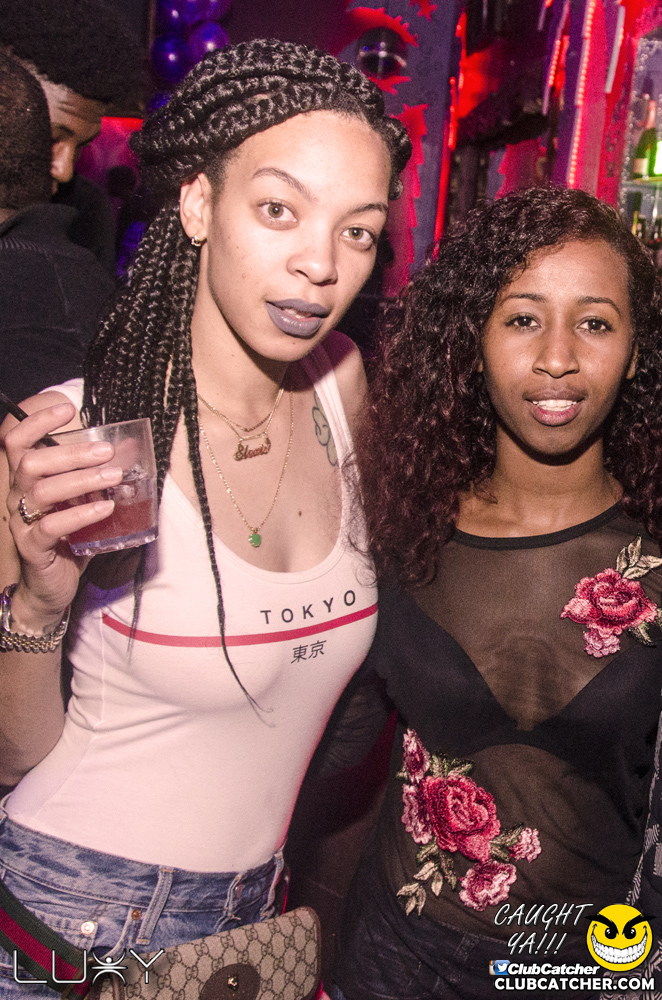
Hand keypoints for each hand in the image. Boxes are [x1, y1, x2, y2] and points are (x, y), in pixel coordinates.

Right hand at [3, 402, 122, 627]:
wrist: (51, 588)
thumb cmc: (68, 538)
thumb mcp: (83, 501)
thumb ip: (97, 476)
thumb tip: (131, 447)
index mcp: (26, 479)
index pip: (16, 440)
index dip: (36, 420)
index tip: (66, 408)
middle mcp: (17, 495)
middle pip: (30, 461)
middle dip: (69, 452)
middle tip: (106, 450)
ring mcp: (22, 521)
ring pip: (41, 490)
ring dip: (80, 479)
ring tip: (112, 476)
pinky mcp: (33, 547)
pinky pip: (52, 526)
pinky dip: (80, 514)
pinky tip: (104, 508)